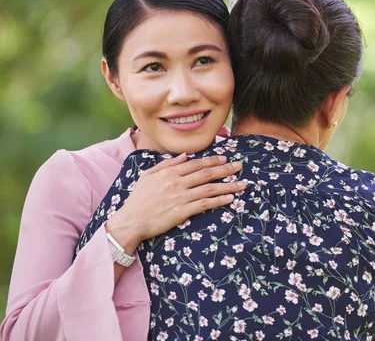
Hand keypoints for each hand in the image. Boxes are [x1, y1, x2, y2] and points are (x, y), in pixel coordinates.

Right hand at [106, 153, 245, 252]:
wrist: (131, 220)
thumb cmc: (138, 199)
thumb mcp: (148, 175)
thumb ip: (167, 164)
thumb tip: (184, 155)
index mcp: (169, 172)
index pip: (196, 163)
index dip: (212, 161)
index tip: (224, 159)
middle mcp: (177, 182)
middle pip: (206, 173)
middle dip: (225, 169)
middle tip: (239, 166)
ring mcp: (181, 197)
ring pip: (209, 188)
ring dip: (228, 185)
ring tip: (242, 184)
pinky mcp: (182, 211)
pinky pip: (205, 204)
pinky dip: (219, 200)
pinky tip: (230, 198)